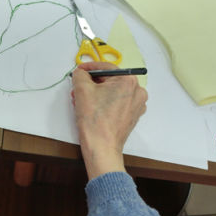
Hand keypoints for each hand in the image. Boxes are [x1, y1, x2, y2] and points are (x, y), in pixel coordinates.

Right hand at [71, 62, 146, 178]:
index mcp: (128, 81)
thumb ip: (80, 75)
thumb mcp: (82, 90)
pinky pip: (117, 103)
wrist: (102, 147)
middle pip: (110, 80)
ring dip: (97, 93)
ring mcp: (137, 105)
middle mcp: (137, 91)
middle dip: (92, 83)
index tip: (79, 70)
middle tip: (78, 88)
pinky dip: (105, 103)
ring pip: (113, 92)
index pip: (106, 67)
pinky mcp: (132, 116)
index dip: (89, 68)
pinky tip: (93, 109)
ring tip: (82, 101)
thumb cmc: (94, 120)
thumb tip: (81, 73)